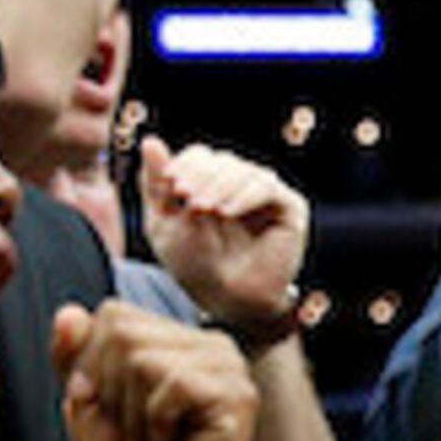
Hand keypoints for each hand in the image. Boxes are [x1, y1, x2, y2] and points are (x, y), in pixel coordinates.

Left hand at [54, 302, 253, 440]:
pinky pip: (171, 384)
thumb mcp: (92, 405)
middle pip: (123, 333)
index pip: (114, 316)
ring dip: (130, 416)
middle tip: (130, 435)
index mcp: (179, 340)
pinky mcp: (237, 395)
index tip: (101, 409)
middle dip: (108, 392)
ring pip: (142, 358)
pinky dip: (155, 422)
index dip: (90, 364)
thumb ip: (76, 357)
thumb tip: (66, 314)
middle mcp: (210, 345)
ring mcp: (229, 368)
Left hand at [138, 136, 310, 334]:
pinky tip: (226, 212)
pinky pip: (266, 188)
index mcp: (213, 182)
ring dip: (220, 186)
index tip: (171, 184)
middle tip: (186, 198)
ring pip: (243, 171)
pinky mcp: (290, 208)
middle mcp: (242, 183)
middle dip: (201, 177)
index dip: (185, 164)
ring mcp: (266, 194)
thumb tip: (150, 141)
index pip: (201, 156)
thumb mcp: (164, 223)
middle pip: (221, 161)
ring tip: (204, 209)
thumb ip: (155, 185)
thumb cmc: (195, 265)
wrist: (228, 300)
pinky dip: (244, 196)